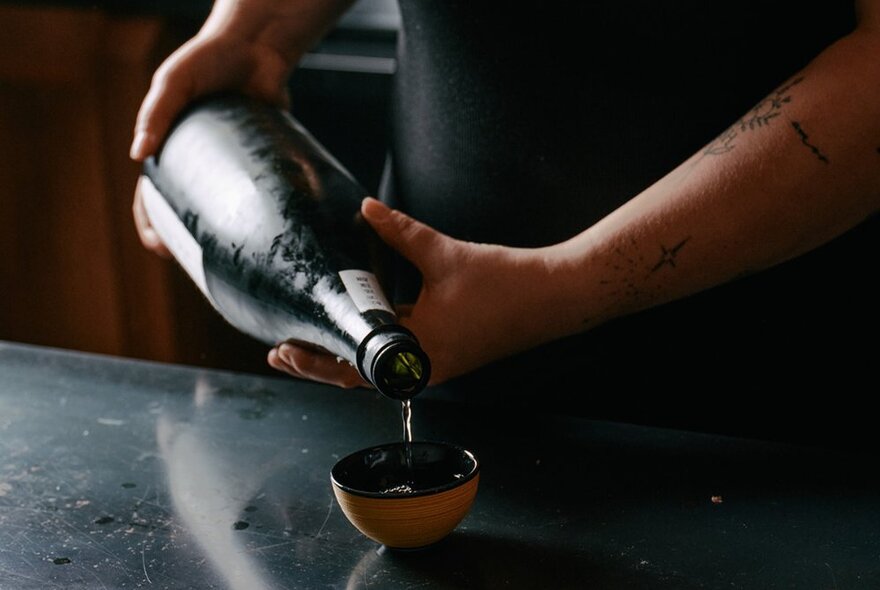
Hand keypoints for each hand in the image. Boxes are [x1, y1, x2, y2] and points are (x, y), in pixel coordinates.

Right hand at [130, 31, 292, 256]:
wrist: (258, 48)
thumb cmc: (210, 58)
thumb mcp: (175, 81)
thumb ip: (156, 113)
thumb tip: (137, 156)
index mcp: (170, 149)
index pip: (151, 196)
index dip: (151, 225)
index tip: (161, 247)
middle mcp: (198, 162)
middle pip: (185, 212)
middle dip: (185, 242)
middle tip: (195, 265)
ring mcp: (228, 165)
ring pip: (220, 211)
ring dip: (220, 237)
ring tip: (229, 260)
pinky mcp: (258, 162)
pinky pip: (254, 196)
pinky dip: (254, 217)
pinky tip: (261, 236)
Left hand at [268, 198, 562, 388]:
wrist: (553, 297)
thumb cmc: (503, 281)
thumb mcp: (443, 254)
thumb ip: (399, 232)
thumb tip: (366, 207)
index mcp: (418, 351)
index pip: (352, 368)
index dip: (314, 360)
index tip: (283, 347)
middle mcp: (424, 367)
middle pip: (357, 376)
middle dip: (319, 363)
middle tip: (281, 350)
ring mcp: (436, 365)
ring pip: (377, 369)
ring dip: (343, 357)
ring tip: (309, 341)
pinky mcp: (447, 355)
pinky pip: (398, 359)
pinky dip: (371, 349)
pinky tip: (358, 328)